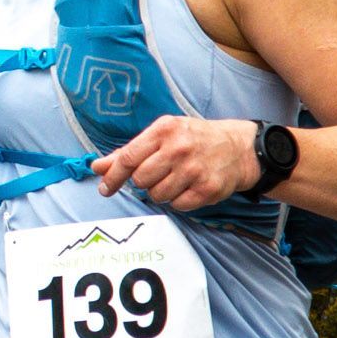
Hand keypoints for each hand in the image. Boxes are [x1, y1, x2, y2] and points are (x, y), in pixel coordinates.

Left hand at [92, 116, 260, 209]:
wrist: (238, 147)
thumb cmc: (194, 139)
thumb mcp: (162, 135)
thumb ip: (129, 151)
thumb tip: (98, 167)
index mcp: (164, 130)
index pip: (128, 158)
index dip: (113, 176)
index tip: (105, 188)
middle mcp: (179, 149)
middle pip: (140, 180)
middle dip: (144, 182)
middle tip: (158, 173)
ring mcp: (193, 170)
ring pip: (157, 196)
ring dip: (161, 192)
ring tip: (176, 178)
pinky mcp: (206, 189)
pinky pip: (177, 206)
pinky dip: (178, 201)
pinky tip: (189, 187)